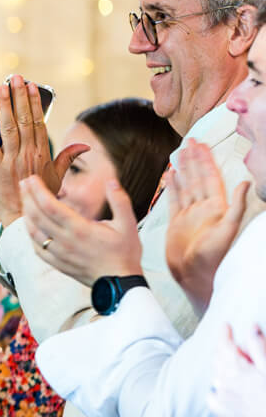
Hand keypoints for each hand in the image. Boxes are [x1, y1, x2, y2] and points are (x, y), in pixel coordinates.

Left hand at [0, 76, 84, 226]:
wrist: (28, 220)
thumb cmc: (41, 199)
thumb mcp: (56, 177)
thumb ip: (67, 158)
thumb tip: (85, 145)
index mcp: (42, 152)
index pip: (38, 122)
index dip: (34, 102)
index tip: (31, 85)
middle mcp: (29, 153)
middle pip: (24, 120)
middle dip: (19, 97)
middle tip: (14, 78)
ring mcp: (14, 161)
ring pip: (9, 129)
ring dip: (4, 107)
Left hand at [20, 174, 141, 285]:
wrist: (120, 284)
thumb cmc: (125, 253)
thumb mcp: (128, 225)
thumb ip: (120, 201)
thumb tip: (111, 181)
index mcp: (80, 229)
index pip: (50, 206)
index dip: (37, 191)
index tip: (31, 179)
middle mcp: (65, 241)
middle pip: (37, 216)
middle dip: (28, 197)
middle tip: (23, 183)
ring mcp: (59, 254)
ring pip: (33, 232)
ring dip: (26, 214)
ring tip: (25, 201)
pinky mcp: (57, 264)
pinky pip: (37, 247)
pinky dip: (30, 234)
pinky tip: (30, 225)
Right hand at [164, 140, 245, 312]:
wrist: (195, 275)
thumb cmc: (214, 256)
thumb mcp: (228, 229)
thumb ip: (237, 206)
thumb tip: (245, 182)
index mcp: (216, 206)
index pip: (210, 177)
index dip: (205, 160)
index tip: (200, 144)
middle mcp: (203, 208)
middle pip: (198, 177)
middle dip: (194, 159)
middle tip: (190, 141)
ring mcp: (189, 214)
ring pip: (186, 186)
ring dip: (183, 169)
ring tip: (179, 153)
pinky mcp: (176, 223)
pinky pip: (174, 200)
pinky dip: (172, 187)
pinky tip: (170, 176)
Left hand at [208, 323, 265, 416]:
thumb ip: (259, 347)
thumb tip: (250, 327)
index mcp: (236, 369)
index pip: (224, 345)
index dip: (224, 334)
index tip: (225, 325)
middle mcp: (224, 382)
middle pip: (217, 359)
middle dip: (221, 348)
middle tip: (227, 341)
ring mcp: (223, 398)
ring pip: (215, 376)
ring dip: (219, 366)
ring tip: (226, 361)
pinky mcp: (225, 413)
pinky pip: (213, 397)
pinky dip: (216, 389)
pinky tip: (219, 388)